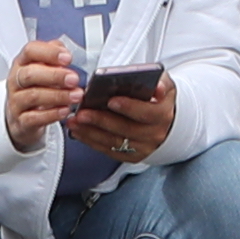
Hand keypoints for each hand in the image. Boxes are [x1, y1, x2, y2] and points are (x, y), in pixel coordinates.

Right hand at [3, 36, 84, 151]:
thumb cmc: (35, 88)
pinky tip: (65, 110)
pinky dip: (52, 114)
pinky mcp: (20, 121)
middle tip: (74, 79)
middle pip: (30, 74)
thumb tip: (64, 50)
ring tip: (76, 96)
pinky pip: (34, 118)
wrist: (20, 117)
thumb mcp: (41, 68)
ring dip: (58, 96)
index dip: (49, 53)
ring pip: (33, 96)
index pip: (30, 51)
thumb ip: (53, 56)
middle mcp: (16, 80)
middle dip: (55, 76)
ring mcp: (16, 102)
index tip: (68, 58)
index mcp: (22, 63)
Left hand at [63, 74, 180, 165]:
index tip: (111, 100)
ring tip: (74, 121)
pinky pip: (109, 150)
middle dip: (101, 121)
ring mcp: (142, 148)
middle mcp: (154, 135)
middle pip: (126, 130)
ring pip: (114, 142)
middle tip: (82, 112)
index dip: (129, 107)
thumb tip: (157, 87)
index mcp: (162, 115)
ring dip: (91, 132)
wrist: (165, 121)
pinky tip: (78, 131)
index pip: (146, 113)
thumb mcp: (164, 85)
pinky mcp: (131, 156)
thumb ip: (159, 82)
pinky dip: (91, 141)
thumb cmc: (158, 98)